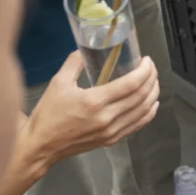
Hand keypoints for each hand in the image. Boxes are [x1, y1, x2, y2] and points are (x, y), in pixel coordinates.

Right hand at [23, 52, 160, 170]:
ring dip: (153, 94)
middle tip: (151, 67)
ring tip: (154, 81)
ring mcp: (111, 131)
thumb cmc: (48, 114)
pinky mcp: (111, 140)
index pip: (131, 84)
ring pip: (143, 111)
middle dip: (151, 79)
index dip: (144, 70)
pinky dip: (149, 113)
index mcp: (94, 102)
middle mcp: (107, 118)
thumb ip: (74, 63)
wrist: (41, 145)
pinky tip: (152, 104)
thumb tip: (84, 49)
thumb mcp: (58, 83)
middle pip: (141, 96)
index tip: (147, 60)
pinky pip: (137, 125)